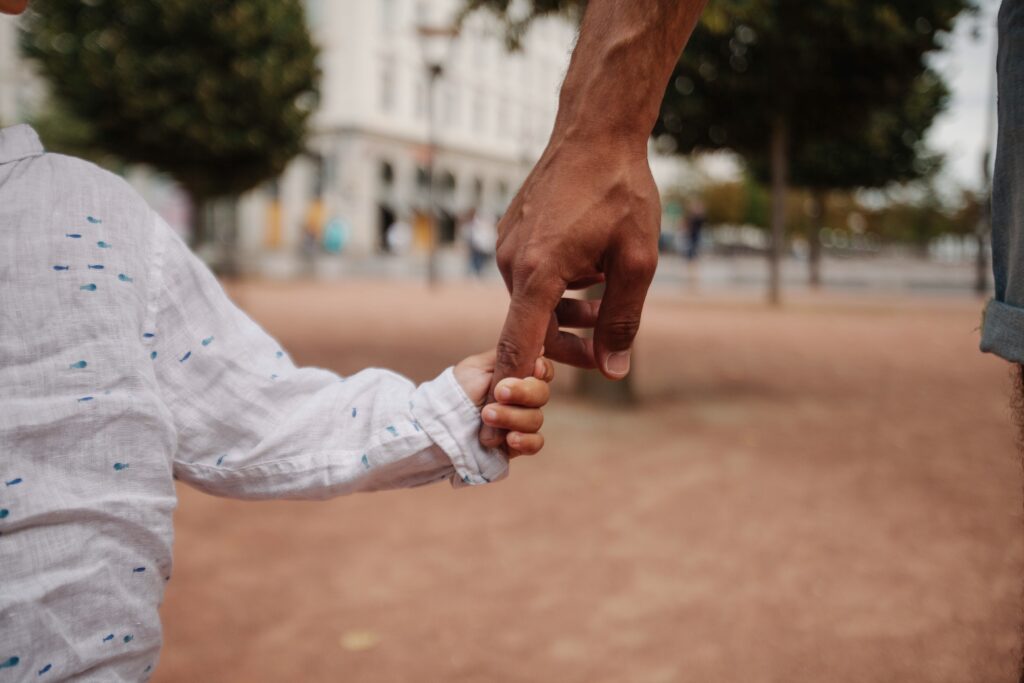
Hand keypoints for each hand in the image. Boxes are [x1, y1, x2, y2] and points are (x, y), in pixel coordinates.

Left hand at [454, 349, 554, 456]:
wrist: (440, 422)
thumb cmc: (457, 391)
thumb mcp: (478, 366)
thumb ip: (509, 356)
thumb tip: (540, 347)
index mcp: (516, 377)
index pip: (543, 371)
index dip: (543, 370)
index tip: (534, 369)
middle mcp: (522, 399)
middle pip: (542, 394)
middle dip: (522, 393)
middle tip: (498, 392)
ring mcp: (520, 422)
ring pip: (536, 419)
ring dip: (512, 416)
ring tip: (487, 416)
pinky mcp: (517, 444)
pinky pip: (536, 443)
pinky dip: (526, 440)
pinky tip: (510, 438)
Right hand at [480, 139, 659, 447]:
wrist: (595, 131)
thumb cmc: (620, 192)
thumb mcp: (638, 261)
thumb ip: (624, 319)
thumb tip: (615, 370)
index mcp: (539, 274)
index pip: (518, 347)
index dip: (518, 386)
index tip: (517, 417)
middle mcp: (513, 264)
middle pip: (532, 330)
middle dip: (570, 345)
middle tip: (610, 343)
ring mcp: (507, 247)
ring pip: (534, 305)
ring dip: (568, 314)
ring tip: (607, 298)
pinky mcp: (511, 235)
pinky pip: (531, 279)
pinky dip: (558, 288)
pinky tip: (590, 268)